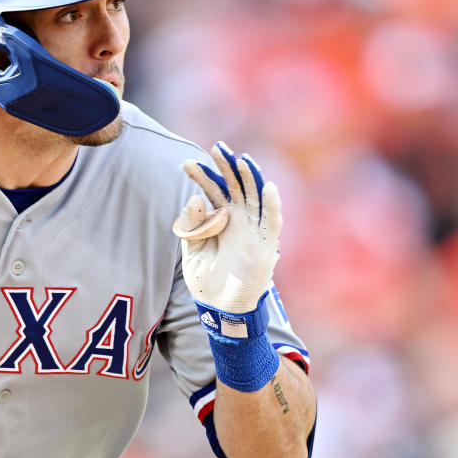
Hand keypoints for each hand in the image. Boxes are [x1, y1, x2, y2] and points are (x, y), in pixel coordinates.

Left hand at [173, 142, 281, 313]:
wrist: (220, 309)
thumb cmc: (206, 281)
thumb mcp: (192, 250)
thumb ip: (192, 226)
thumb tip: (195, 197)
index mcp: (222, 219)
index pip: (214, 190)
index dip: (202, 176)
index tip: (186, 164)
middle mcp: (240, 221)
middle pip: (236, 186)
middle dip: (227, 167)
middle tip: (216, 147)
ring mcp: (254, 231)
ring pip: (255, 198)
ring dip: (250, 177)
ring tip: (240, 159)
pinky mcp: (266, 246)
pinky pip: (271, 222)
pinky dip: (272, 204)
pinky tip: (268, 186)